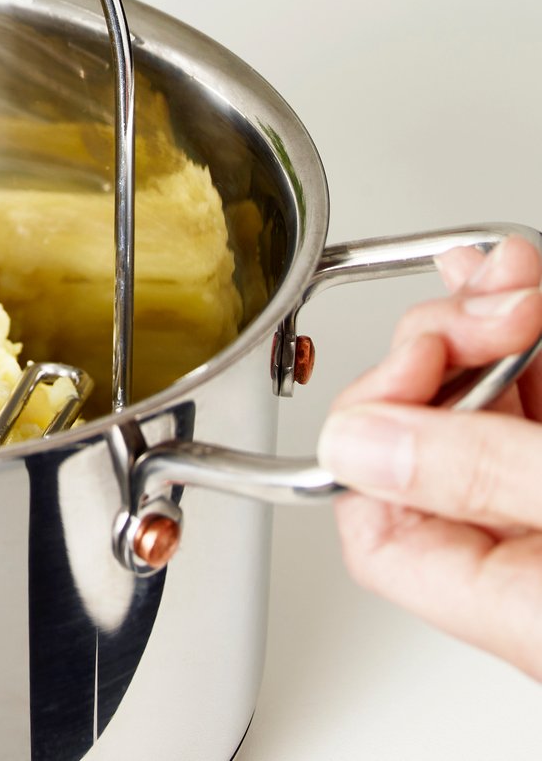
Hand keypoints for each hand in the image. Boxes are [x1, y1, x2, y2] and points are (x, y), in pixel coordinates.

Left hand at [318, 234, 541, 678]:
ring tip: (515, 277)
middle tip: (488, 308)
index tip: (419, 356)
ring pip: (494, 393)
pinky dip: (531, 324)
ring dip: (491, 315)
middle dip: (446, 343)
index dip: (375, 420)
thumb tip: (356, 440)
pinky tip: (524, 278)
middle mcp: (532, 556)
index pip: (375, 518)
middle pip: (432, 437)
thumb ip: (478, 473)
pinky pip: (541, 383)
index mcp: (514, 602)